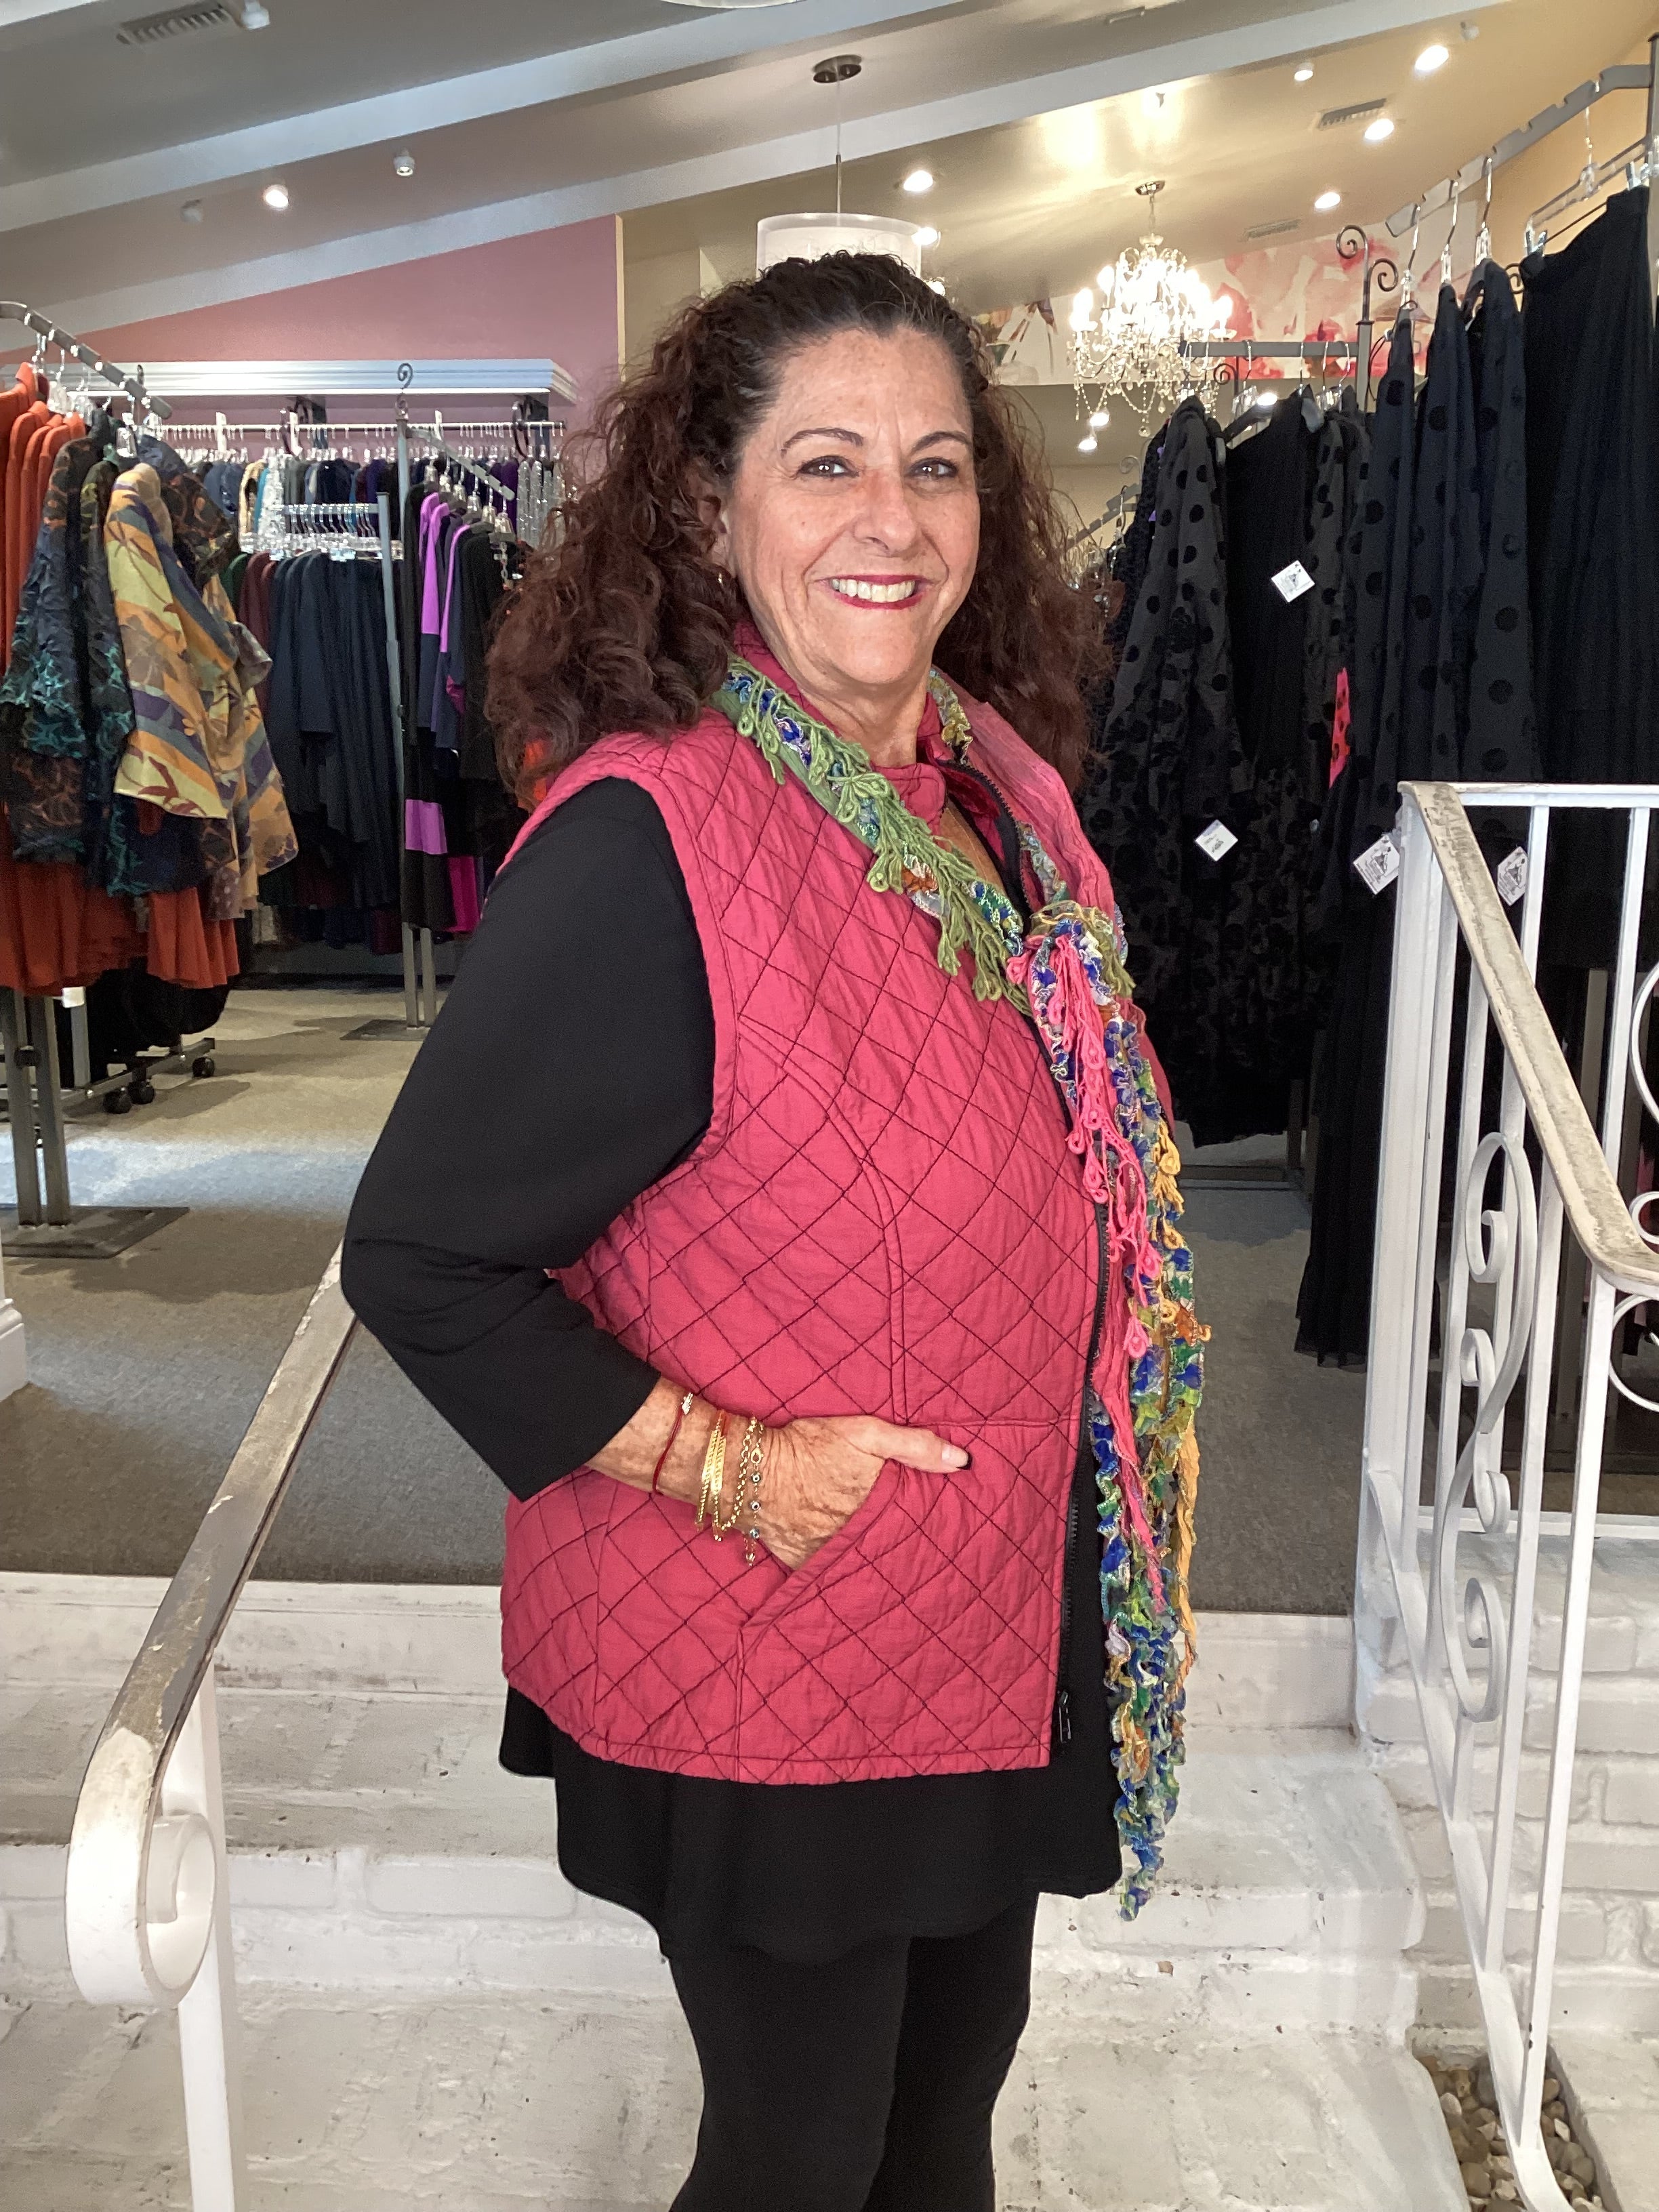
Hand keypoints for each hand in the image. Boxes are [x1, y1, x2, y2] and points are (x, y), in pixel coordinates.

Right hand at [756, 1415, 968, 1569]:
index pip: (917, 1522)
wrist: (749, 1472)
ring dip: (877, 1560)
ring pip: (865, 1561)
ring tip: (899, 1568)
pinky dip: (841, 1567)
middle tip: (933, 1557)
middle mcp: (859, 1536)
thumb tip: (962, 1461)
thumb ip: (913, 1446)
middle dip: (910, 1549)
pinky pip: (831, 1570)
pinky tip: (852, 1567)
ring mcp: (831, 1553)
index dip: (933, 1525)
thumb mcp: (864, 1433)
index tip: (952, 1530)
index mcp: (879, 1506)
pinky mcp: (806, 1563)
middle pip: (893, 1545)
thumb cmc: (808, 1447)